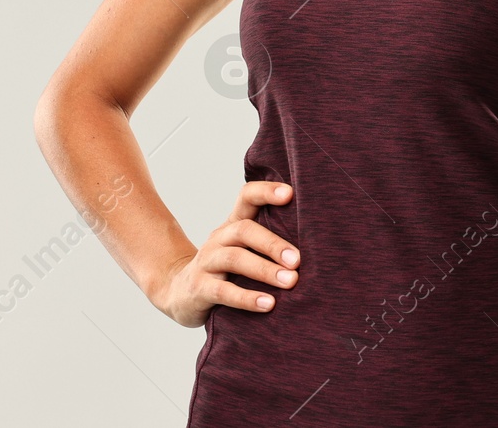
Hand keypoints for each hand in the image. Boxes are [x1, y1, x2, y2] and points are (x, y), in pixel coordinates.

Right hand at [150, 181, 300, 327]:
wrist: (179, 291)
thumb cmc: (225, 270)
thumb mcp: (242, 250)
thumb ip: (268, 241)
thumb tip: (319, 241)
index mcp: (232, 225)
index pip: (246, 197)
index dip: (266, 191)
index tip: (290, 193)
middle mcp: (218, 239)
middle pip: (244, 230)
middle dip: (273, 244)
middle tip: (298, 260)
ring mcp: (206, 262)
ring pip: (235, 259)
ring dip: (265, 270)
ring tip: (290, 281)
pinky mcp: (199, 289)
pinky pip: (223, 292)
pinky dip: (247, 298)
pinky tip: (268, 304)